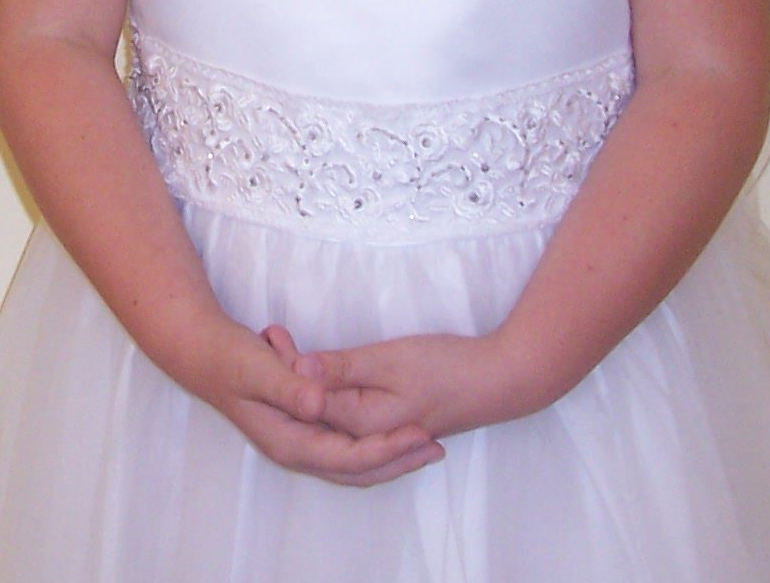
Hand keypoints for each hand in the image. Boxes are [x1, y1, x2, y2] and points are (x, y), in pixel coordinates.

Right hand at [178, 319, 444, 487]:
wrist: (202, 352)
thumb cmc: (229, 358)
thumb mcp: (259, 368)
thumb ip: (289, 387)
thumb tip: (317, 405)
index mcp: (288, 441)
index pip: (348, 458)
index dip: (388, 449)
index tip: (422, 434)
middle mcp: (295, 449)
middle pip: (356, 469)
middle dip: (397, 461)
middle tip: (437, 446)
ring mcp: (298, 440)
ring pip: (353, 461)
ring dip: (389, 454)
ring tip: (426, 443)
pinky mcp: (301, 426)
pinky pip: (345, 446)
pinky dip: (372, 442)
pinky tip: (394, 428)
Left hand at [266, 325, 524, 443]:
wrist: (501, 381)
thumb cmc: (448, 367)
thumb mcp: (389, 360)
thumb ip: (341, 368)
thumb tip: (295, 370)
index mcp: (359, 425)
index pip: (306, 399)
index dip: (282, 366)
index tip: (267, 332)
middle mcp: (365, 437)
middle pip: (312, 412)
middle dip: (289, 378)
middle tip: (271, 336)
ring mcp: (380, 434)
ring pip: (328, 416)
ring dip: (306, 387)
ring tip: (285, 349)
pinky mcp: (392, 425)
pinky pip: (347, 416)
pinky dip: (328, 394)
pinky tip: (321, 377)